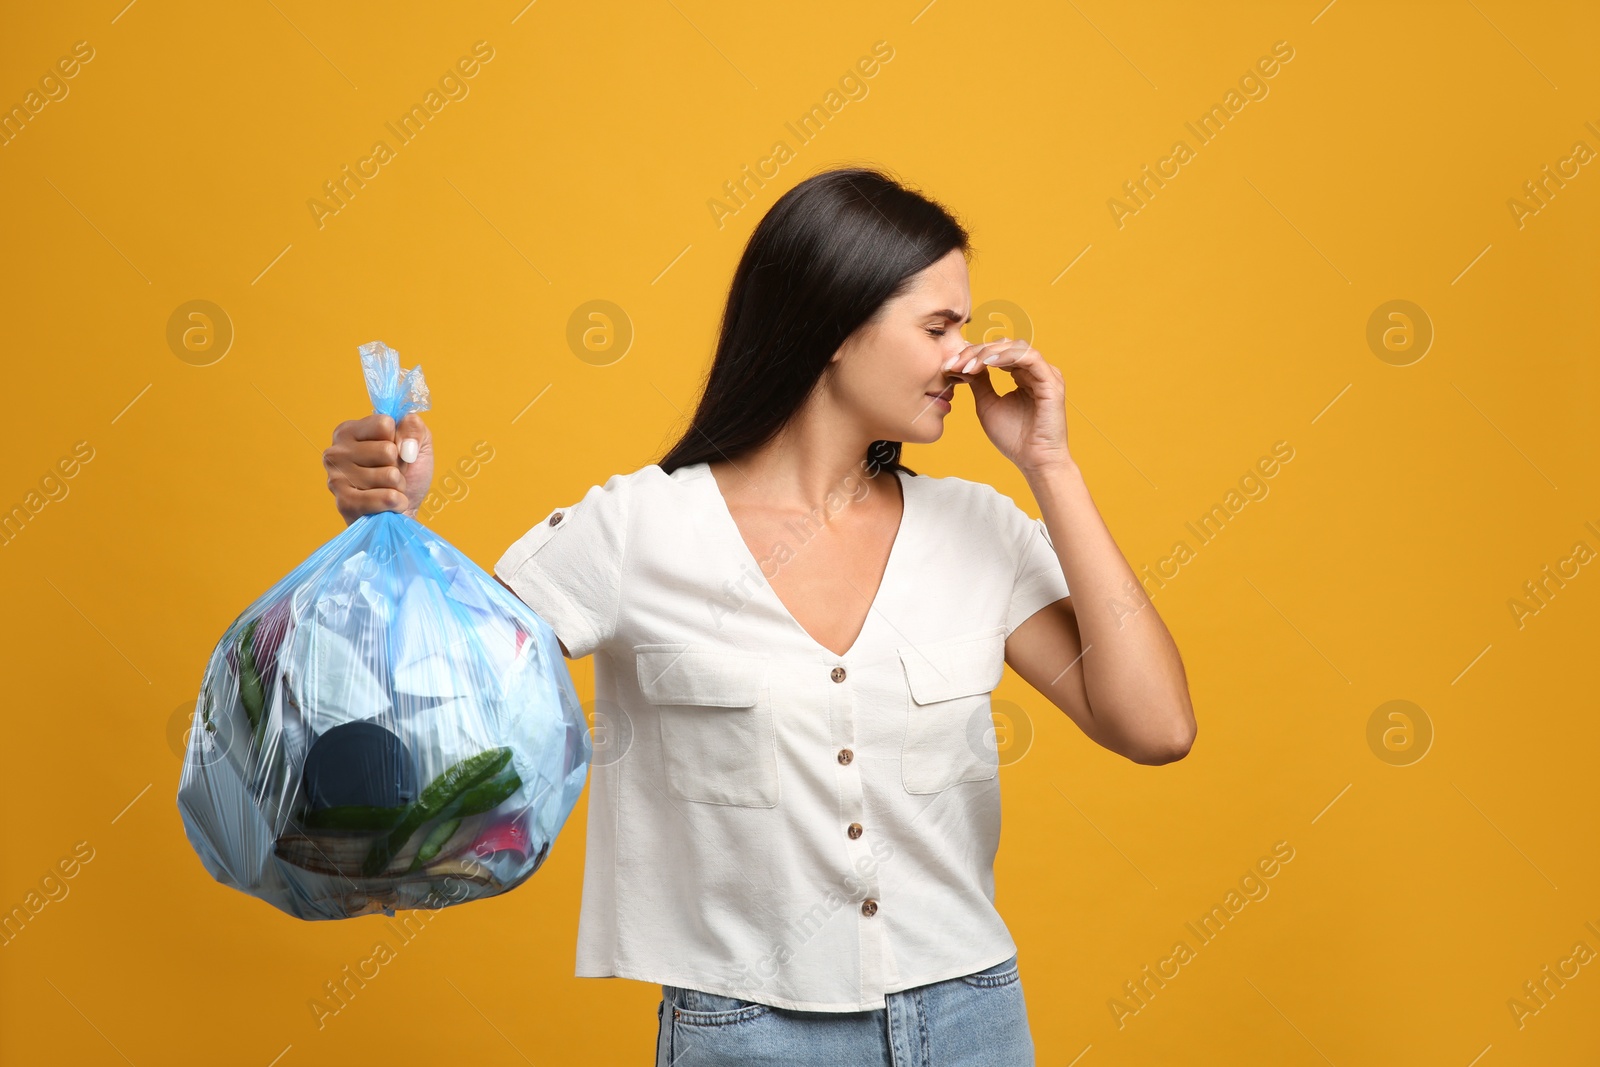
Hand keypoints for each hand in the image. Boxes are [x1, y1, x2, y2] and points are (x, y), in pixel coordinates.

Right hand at [323, 412, 433, 524]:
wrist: (404, 512)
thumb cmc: (408, 475)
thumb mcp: (417, 443)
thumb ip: (414, 428)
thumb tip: (405, 446)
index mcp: (349, 431)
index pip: (384, 424)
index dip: (398, 439)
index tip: (394, 452)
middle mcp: (336, 451)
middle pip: (387, 450)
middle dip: (398, 466)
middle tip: (391, 475)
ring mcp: (336, 478)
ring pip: (389, 475)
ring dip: (398, 486)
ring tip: (388, 489)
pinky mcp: (344, 503)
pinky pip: (386, 498)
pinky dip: (397, 502)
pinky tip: (388, 505)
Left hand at [942, 337, 1071, 475]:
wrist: (1033, 461)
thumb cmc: (1013, 438)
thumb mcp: (987, 404)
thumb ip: (979, 382)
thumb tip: (965, 363)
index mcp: (1022, 375)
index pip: (996, 352)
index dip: (972, 355)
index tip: (949, 365)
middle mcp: (1034, 370)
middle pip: (1004, 345)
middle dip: (976, 352)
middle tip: (954, 363)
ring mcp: (1045, 374)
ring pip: (1015, 347)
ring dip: (988, 353)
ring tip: (968, 365)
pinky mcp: (1051, 381)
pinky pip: (1029, 357)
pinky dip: (1007, 356)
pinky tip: (988, 363)